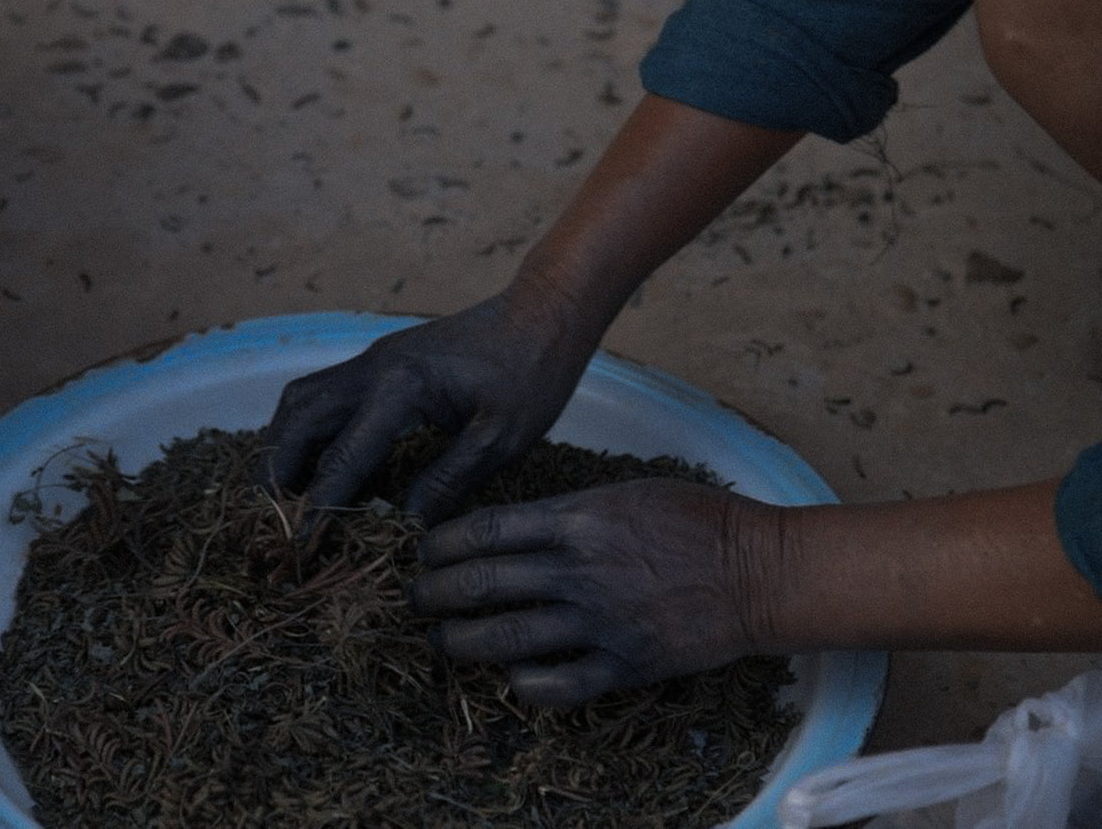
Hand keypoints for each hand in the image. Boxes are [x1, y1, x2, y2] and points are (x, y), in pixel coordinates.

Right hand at [264, 278, 600, 522]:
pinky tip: (316, 459)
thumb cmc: (531, 373)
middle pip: (298, 418)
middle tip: (274, 519)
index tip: (301, 546)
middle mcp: (372, 368)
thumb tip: (404, 523)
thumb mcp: (502, 437)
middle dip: (278, 470)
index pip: (343, 457)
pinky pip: (322, 392)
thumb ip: (450, 480)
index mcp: (401, 388)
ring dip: (284, 444)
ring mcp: (372, 360)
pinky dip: (305, 427)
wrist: (542, 312)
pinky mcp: (380, 360)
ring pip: (301, 400)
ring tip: (285, 492)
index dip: (318, 506)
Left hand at [407, 478, 780, 707]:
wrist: (760, 571)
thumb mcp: (625, 492)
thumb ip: (567, 510)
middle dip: (433, 593)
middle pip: (479, 584)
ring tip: (442, 640)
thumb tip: (511, 527)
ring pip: (503, 639)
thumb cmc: (696, 520)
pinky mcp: (623, 664)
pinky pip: (556, 685)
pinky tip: (509, 680)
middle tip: (416, 599)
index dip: (439, 544)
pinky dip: (522, 685)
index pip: (483, 530)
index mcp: (575, 519)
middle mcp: (577, 569)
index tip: (422, 552)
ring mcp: (598, 621)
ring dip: (460, 642)